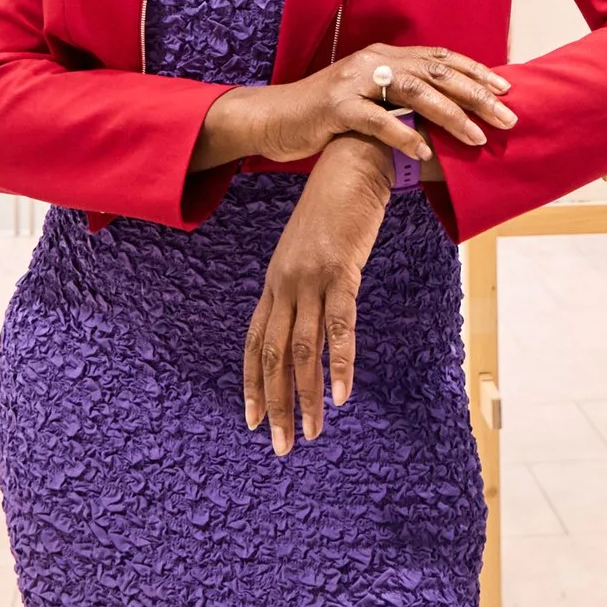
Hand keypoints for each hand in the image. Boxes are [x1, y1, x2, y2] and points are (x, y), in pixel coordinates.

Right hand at [196, 43, 514, 169]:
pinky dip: (404, 134)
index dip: (475, 71)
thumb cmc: (326, 113)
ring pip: (413, 93)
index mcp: (384, 56)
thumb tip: (445, 110)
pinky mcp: (336, 107)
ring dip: (450, 116)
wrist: (273, 118)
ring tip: (477, 137)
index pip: (440, 58)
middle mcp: (373, 62)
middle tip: (507, 116)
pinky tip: (425, 151)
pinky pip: (377, 121)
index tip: (506, 88)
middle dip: (476, 95)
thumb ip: (401, 96)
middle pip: (436, 73)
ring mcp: (354, 83)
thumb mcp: (368, 96)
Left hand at [243, 135, 392, 453]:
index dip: (253, 383)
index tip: (254, 420)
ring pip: (301, 349)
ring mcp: (310, 277)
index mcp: (276, 280)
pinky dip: (339, 362)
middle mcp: (285, 283)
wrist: (353, 159)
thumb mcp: (316, 245)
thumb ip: (310, 278)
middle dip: (275, 404)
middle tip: (280, 446)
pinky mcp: (340, 270)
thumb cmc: (339, 202)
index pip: (256, 342)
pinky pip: (338, 325)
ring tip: (309, 434)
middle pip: (272, 355)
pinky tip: (342, 394)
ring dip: (305, 396)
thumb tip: (316, 308)